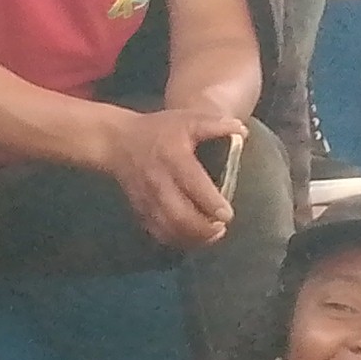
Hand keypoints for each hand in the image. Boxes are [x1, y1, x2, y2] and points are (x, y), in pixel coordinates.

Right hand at [99, 106, 243, 249]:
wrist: (117, 141)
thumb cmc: (157, 130)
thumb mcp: (187, 119)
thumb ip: (216, 124)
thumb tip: (243, 131)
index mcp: (173, 158)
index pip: (193, 185)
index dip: (211, 202)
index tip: (228, 214)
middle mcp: (158, 182)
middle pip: (180, 215)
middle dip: (203, 228)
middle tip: (222, 228)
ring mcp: (147, 199)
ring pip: (169, 228)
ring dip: (192, 238)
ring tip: (211, 235)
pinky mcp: (140, 210)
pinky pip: (158, 232)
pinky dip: (176, 240)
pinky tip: (191, 238)